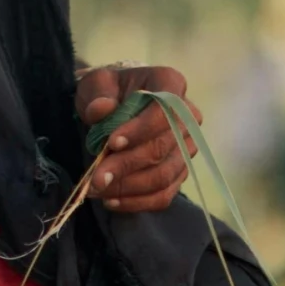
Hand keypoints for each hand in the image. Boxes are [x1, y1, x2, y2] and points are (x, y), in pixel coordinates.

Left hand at [76, 63, 201, 213]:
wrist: (115, 105)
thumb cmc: (109, 90)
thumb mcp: (96, 83)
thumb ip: (98, 94)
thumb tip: (101, 109)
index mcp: (170, 84)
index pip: (166, 109)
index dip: (141, 129)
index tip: (112, 142)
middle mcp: (187, 115)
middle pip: (163, 147)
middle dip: (127, 164)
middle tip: (96, 177)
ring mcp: (186, 146)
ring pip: (165, 174)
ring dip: (130, 186)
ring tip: (99, 188)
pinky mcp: (179, 171)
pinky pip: (165, 194)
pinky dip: (138, 201)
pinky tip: (112, 200)